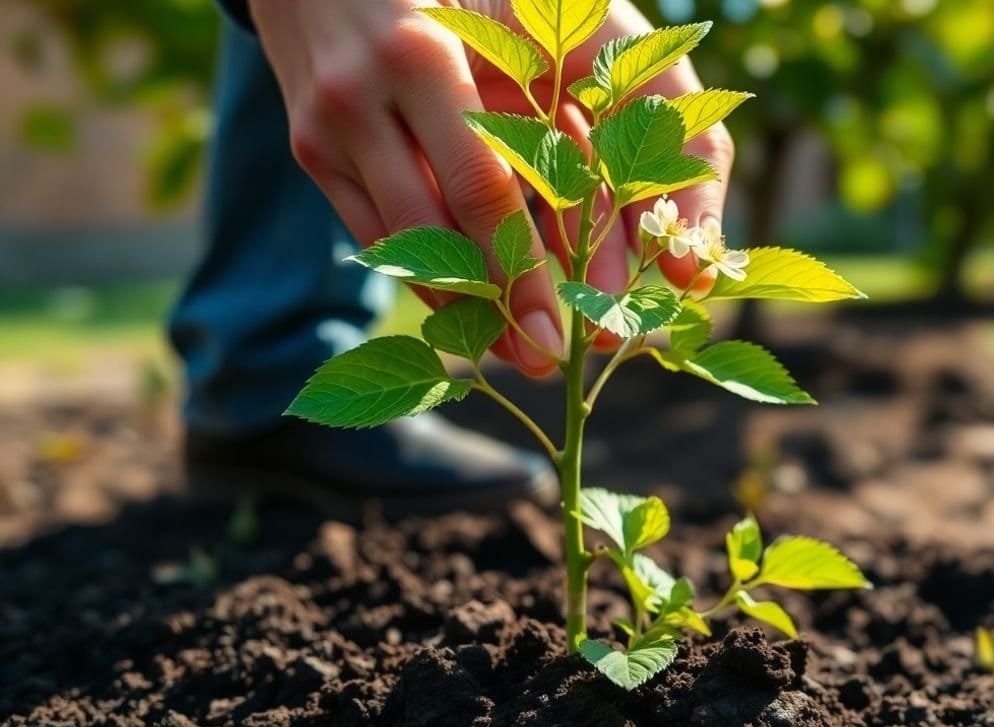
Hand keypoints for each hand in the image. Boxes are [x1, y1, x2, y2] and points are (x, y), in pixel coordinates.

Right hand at [247, 0, 734, 372]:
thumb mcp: (509, 14)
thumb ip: (563, 89)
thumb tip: (622, 194)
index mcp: (422, 56)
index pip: (483, 190)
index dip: (523, 269)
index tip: (561, 330)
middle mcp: (365, 98)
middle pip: (440, 232)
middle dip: (497, 305)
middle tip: (546, 362)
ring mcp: (326, 129)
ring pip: (401, 245)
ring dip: (459, 308)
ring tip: (511, 355)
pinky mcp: (307, 151)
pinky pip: (371, 234)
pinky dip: (420, 275)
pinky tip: (460, 313)